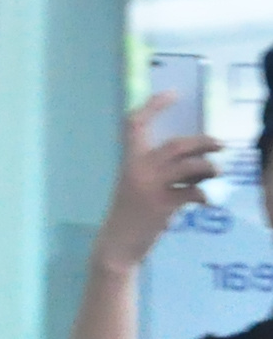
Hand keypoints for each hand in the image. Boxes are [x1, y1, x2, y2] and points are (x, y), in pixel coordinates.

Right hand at [92, 93, 222, 273]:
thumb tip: (193, 159)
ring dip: (208, 167)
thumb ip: (156, 169)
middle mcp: (138, 169)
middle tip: (220, 144)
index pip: (136, 124)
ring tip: (217, 172)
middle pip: (176, 145)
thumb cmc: (128, 212)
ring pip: (188, 166)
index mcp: (129, 160)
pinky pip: (192, 192)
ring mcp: (150, 187)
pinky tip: (206, 201)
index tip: (172, 94)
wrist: (117, 244)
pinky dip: (204, 194)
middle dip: (202, 142)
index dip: (153, 105)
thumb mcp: (135, 184)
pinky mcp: (163, 206)